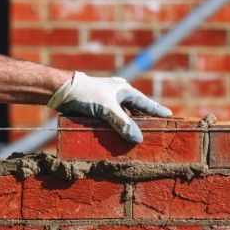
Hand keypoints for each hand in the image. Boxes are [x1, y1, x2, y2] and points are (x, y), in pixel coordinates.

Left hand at [47, 71, 171, 143]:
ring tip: (138, 135)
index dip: (158, 110)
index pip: (146, 103)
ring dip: (130, 123)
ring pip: (124, 114)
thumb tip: (138, 139)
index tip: (169, 116)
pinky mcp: (98, 106)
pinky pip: (113, 117)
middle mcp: (118, 94)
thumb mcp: (106, 109)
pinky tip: (119, 134)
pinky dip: (118, 125)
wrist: (60, 90)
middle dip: (145, 118)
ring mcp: (108, 100)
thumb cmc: (85, 94)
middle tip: (155, 128)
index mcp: (125, 90)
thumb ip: (123, 124)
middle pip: (137, 108)